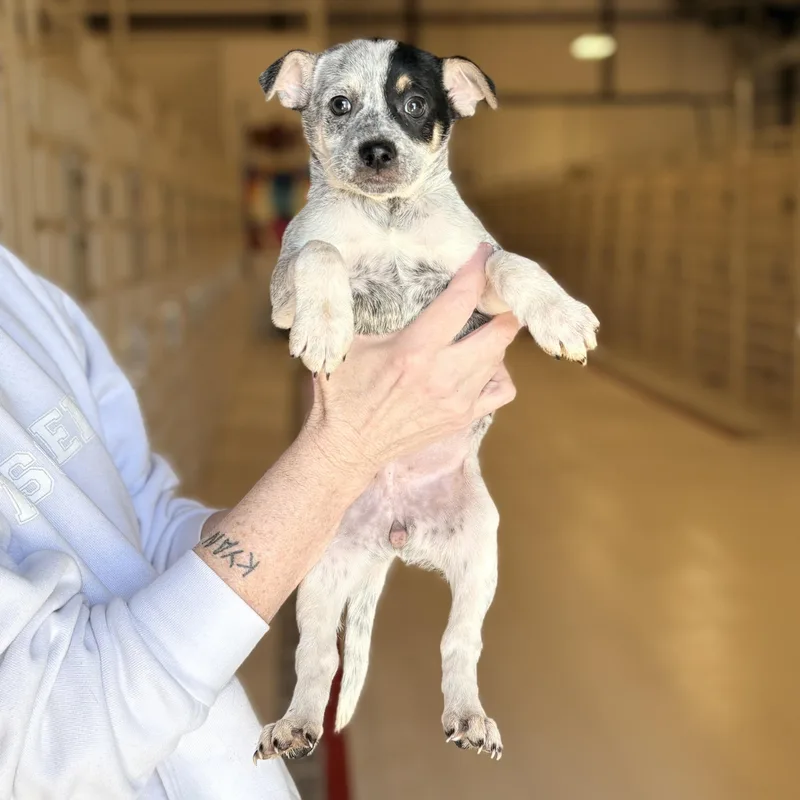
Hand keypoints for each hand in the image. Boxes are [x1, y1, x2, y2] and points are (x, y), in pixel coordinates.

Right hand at [302, 243, 520, 479]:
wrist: (346, 447)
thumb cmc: (342, 393)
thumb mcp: (346, 345)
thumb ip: (362, 311)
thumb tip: (367, 275)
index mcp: (414, 350)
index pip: (460, 299)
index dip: (477, 271)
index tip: (485, 254)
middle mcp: (442, 375)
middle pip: (500, 331)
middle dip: (502, 306)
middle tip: (494, 293)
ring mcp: (457, 400)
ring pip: (501, 358)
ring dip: (496, 338)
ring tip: (481, 328)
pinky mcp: (462, 418)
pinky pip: (502, 390)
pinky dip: (498, 373)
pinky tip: (482, 366)